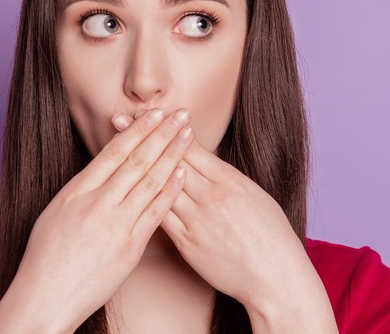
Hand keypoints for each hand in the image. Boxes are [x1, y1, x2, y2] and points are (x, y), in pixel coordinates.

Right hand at [0, 108, 193, 332]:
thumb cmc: (47, 257)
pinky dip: (170, 190)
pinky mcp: (129, 246)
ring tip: (188, 135)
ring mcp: (115, 224)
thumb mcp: (56, 212)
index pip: (113, 152)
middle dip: (161, 133)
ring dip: (172, 155)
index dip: (137, 130)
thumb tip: (101, 170)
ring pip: (149, 181)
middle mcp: (97, 203)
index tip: (154, 113)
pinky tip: (183, 173)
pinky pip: (155, 213)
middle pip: (136, 160)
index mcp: (76, 191)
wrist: (46, 296)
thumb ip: (82, 190)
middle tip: (180, 113)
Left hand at [112, 113, 337, 332]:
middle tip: (120, 118)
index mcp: (231, 182)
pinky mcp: (188, 244)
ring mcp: (198, 220)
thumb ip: (227, 180)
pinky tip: (125, 189)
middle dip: (144, 137)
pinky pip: (161, 218)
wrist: (275, 277)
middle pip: (171, 160)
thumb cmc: (271, 237)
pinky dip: (143, 201)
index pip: (192, 148)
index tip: (148, 112)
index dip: (166, 128)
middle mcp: (212, 197)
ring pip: (161, 186)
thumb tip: (205, 164)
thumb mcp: (254, 197)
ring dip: (136, 165)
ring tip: (114, 148)